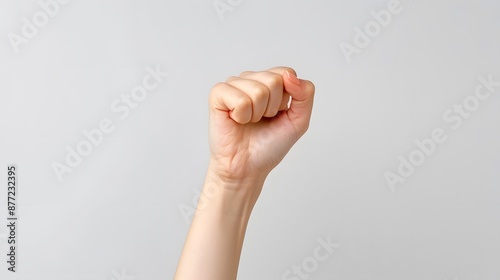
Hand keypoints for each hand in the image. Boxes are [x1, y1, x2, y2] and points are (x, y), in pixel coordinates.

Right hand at [208, 66, 314, 186]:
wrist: (247, 167)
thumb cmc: (269, 144)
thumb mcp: (298, 120)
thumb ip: (305, 94)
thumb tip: (289, 76)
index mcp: (268, 81)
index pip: (286, 72)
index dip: (286, 99)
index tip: (277, 114)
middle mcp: (250, 79)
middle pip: (274, 80)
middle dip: (272, 107)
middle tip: (261, 120)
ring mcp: (233, 85)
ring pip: (258, 91)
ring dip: (257, 114)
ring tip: (249, 122)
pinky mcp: (218, 94)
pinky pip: (240, 100)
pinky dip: (242, 116)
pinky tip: (236, 120)